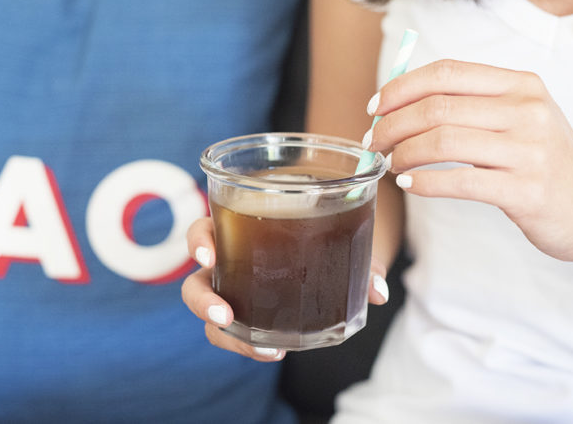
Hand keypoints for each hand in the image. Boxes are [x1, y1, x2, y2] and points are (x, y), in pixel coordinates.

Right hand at [181, 217, 391, 360]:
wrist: (335, 237)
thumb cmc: (326, 224)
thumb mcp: (341, 232)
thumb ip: (360, 261)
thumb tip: (378, 292)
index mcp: (236, 226)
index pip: (203, 230)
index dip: (199, 242)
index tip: (209, 256)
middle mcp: (227, 261)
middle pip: (195, 281)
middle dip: (203, 300)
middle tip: (224, 314)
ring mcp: (235, 289)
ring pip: (213, 316)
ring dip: (228, 335)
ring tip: (262, 346)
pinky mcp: (248, 313)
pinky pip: (237, 333)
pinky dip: (251, 345)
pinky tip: (276, 349)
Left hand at [366, 59, 572, 263]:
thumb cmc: (544, 161)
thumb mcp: (520, 117)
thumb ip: (470, 103)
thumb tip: (397, 103)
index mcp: (522, 84)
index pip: (447, 72)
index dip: (402, 87)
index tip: (375, 107)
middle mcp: (528, 111)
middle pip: (438, 107)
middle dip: (393, 124)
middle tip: (374, 143)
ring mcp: (530, 151)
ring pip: (442, 142)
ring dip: (404, 154)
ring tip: (391, 164)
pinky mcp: (526, 191)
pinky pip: (459, 182)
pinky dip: (424, 183)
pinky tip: (409, 185)